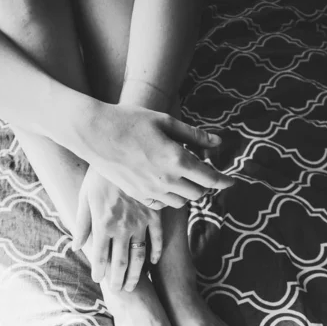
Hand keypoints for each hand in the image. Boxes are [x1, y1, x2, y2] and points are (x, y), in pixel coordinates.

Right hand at [73, 101, 231, 208]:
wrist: (94, 133)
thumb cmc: (130, 121)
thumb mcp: (165, 121)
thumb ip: (194, 135)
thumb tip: (218, 143)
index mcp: (176, 159)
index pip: (210, 178)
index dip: (224, 181)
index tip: (232, 182)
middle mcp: (165, 179)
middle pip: (198, 194)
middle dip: (206, 186)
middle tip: (206, 176)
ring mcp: (150, 190)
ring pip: (181, 202)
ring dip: (189, 192)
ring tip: (185, 178)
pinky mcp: (138, 195)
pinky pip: (162, 204)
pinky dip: (170, 197)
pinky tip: (167, 184)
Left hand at [73, 167, 162, 291]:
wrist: (124, 151)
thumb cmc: (100, 174)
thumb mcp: (85, 197)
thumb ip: (82, 224)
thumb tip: (76, 246)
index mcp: (102, 224)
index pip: (100, 256)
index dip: (100, 272)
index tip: (100, 281)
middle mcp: (121, 227)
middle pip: (120, 262)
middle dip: (119, 280)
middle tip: (119, 291)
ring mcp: (140, 221)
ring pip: (139, 255)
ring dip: (137, 273)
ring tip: (135, 286)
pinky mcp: (155, 214)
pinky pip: (157, 238)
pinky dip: (156, 252)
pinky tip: (153, 262)